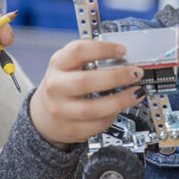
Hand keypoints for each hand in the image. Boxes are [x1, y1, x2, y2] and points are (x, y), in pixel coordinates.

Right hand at [29, 39, 145, 147]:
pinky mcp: (70, 129)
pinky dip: (112, 117)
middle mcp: (56, 87)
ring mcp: (61, 110)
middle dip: (116, 77)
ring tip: (136, 93)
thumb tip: (123, 57)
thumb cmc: (62, 85)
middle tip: (135, 73)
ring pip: (94, 109)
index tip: (122, 50)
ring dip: (120, 100)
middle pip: (86, 81)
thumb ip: (90, 58)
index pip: (78, 51)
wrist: (43, 114)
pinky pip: (97, 125)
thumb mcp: (69, 64)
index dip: (103, 49)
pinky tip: (118, 108)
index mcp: (58, 64)